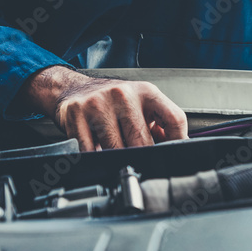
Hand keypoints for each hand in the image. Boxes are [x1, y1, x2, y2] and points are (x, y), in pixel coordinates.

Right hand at [19, 66, 187, 150]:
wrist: (73, 90)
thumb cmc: (112, 100)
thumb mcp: (141, 104)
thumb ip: (160, 123)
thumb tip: (178, 148)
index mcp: (146, 92)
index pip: (174, 118)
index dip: (178, 140)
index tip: (175, 153)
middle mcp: (123, 95)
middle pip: (143, 141)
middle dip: (143, 155)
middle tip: (141, 161)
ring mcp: (99, 104)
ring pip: (117, 148)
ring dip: (118, 158)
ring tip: (117, 152)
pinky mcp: (77, 115)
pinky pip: (91, 150)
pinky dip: (96, 157)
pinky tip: (98, 150)